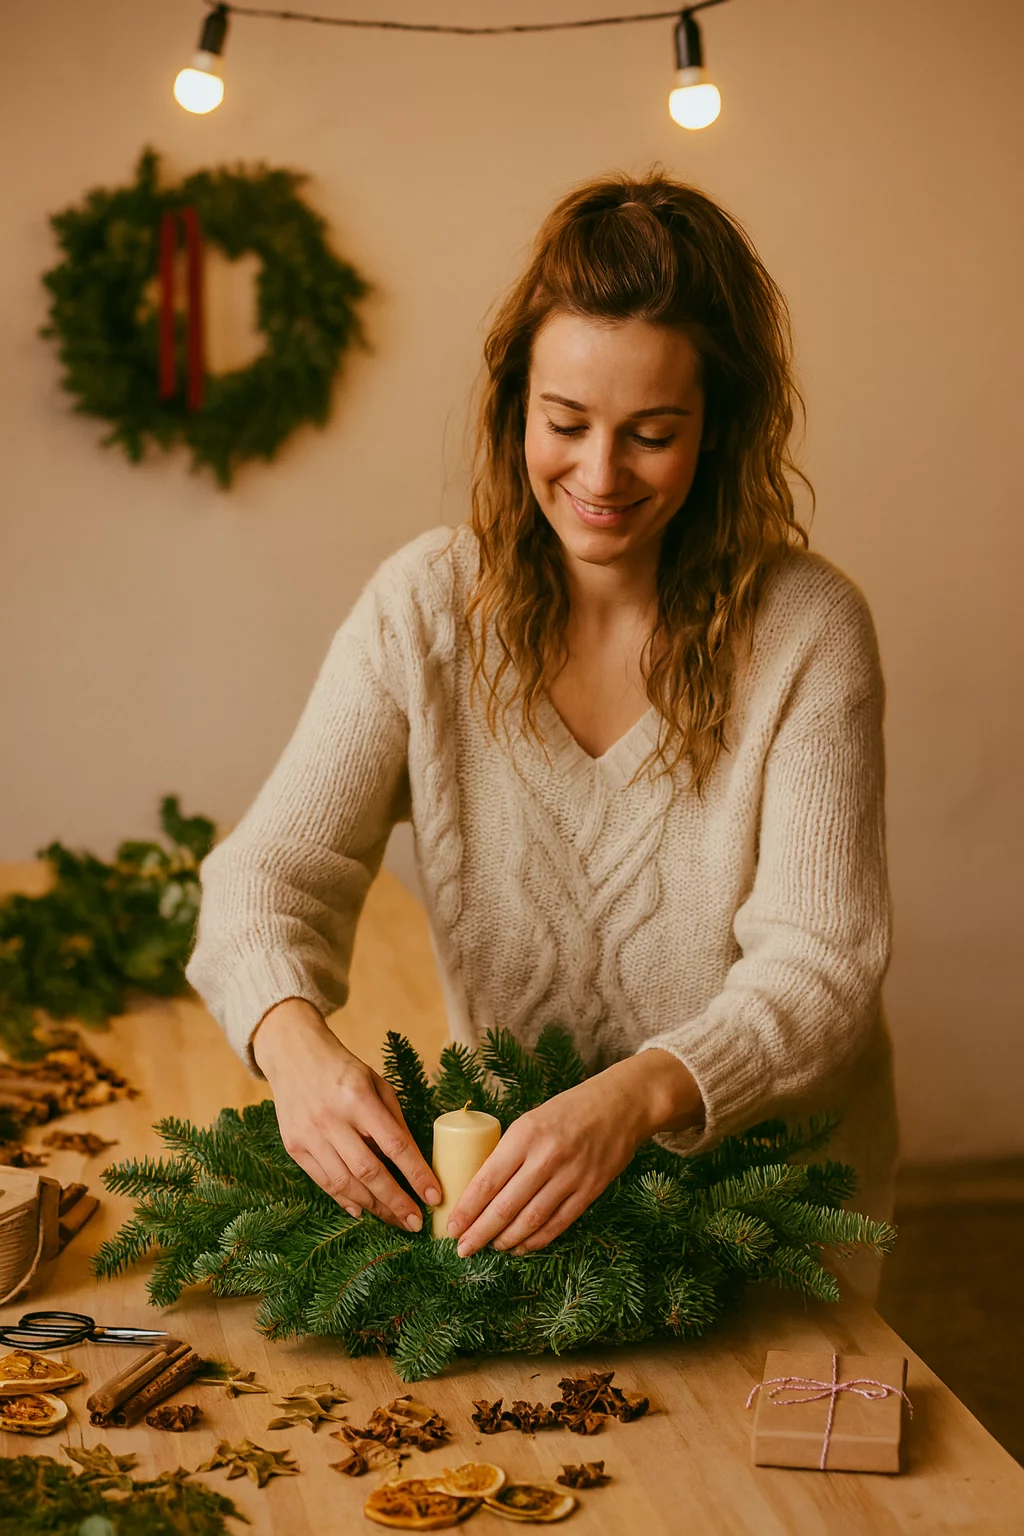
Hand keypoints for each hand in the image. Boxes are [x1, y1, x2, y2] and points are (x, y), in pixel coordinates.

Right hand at [253, 997, 441, 1229]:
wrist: (294, 1054)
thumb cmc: (344, 1069)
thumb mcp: (377, 1084)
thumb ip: (394, 1121)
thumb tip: (413, 1163)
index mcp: (359, 1098)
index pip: (395, 1145)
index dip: (416, 1174)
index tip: (434, 1196)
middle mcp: (332, 1119)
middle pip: (369, 1171)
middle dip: (395, 1202)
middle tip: (415, 1222)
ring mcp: (309, 1135)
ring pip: (345, 1183)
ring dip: (373, 1207)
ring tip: (394, 1219)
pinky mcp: (293, 1146)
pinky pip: (322, 1181)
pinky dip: (344, 1199)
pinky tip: (363, 1210)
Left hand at [447, 1050, 702, 1257]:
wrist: (621, 1104)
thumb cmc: (568, 1110)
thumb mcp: (531, 1120)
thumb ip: (510, 1151)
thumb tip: (481, 1189)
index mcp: (525, 1134)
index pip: (487, 1180)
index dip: (467, 1209)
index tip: (451, 1227)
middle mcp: (546, 1157)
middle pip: (505, 1207)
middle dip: (480, 1233)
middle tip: (463, 1249)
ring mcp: (571, 1176)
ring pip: (530, 1221)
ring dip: (506, 1240)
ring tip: (491, 1248)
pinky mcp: (590, 1191)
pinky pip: (558, 1224)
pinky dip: (536, 1240)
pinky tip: (521, 1246)